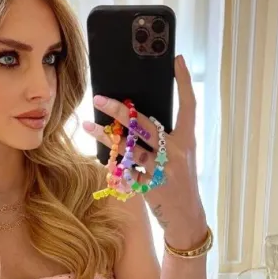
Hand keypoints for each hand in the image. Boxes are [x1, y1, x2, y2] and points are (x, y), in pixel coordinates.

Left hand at [82, 55, 207, 248]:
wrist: (187, 217)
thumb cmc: (181, 182)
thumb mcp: (180, 156)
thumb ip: (163, 138)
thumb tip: (134, 117)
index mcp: (187, 140)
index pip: (188, 105)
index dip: (184, 82)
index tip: (176, 61)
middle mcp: (176, 152)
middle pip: (146, 125)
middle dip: (121, 111)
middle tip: (100, 99)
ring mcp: (163, 170)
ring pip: (129, 147)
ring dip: (106, 136)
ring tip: (88, 126)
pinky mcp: (150, 186)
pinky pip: (125, 171)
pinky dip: (112, 162)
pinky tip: (99, 154)